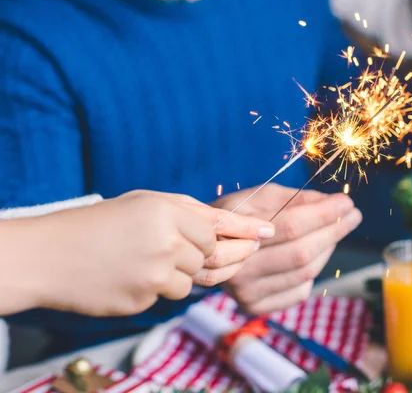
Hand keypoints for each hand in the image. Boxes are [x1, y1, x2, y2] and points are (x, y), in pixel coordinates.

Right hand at [18, 190, 273, 315]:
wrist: (52, 256)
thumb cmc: (101, 224)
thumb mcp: (144, 203)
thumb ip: (188, 212)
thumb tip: (227, 228)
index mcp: (166, 211)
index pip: (219, 225)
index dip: (246, 230)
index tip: (267, 233)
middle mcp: (166, 242)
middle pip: (213, 256)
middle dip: (215, 254)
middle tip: (223, 250)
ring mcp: (156, 274)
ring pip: (193, 280)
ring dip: (181, 272)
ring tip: (149, 258)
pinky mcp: (145, 300)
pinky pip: (169, 295)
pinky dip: (160, 286)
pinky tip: (135, 274)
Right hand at [213, 184, 361, 313]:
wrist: (204, 248)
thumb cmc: (235, 215)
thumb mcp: (257, 196)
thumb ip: (293, 198)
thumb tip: (331, 202)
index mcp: (234, 236)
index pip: (291, 226)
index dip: (323, 214)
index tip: (346, 201)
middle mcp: (238, 270)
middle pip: (301, 252)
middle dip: (334, 230)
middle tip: (353, 214)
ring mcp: (246, 294)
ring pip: (305, 272)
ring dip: (328, 248)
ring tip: (338, 229)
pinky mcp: (256, 307)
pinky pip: (300, 289)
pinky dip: (315, 269)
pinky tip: (316, 252)